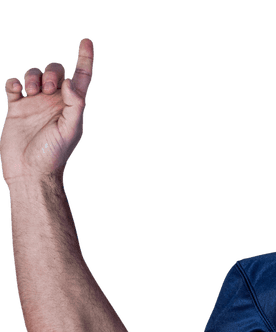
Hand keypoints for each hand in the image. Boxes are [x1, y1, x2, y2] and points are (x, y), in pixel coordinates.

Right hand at [1, 38, 94, 184]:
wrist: (29, 172)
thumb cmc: (54, 155)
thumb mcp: (71, 130)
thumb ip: (76, 104)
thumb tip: (71, 82)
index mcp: (72, 106)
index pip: (82, 77)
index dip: (85, 58)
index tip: (86, 40)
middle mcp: (55, 102)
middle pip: (55, 71)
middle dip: (51, 72)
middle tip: (47, 89)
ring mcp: (35, 104)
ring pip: (33, 74)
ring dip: (32, 75)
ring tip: (32, 92)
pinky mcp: (16, 108)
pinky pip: (14, 85)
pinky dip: (14, 82)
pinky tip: (17, 91)